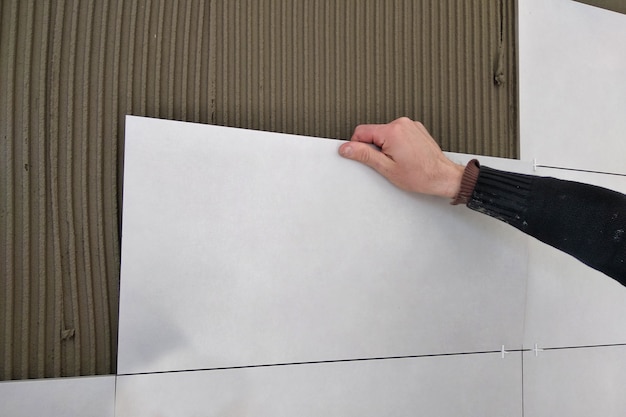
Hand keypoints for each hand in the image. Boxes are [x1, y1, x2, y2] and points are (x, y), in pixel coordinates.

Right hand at [338, 117, 464, 198]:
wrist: (443, 177)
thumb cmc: (420, 176)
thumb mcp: (386, 168)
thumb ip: (363, 155)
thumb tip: (346, 148)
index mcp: (392, 131)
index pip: (360, 132)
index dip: (358, 147)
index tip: (367, 158)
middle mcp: (401, 124)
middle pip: (373, 132)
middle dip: (375, 148)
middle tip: (387, 162)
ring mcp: (410, 125)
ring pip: (385, 133)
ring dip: (386, 146)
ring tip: (399, 160)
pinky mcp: (416, 129)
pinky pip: (397, 134)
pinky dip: (397, 144)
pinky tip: (405, 156)